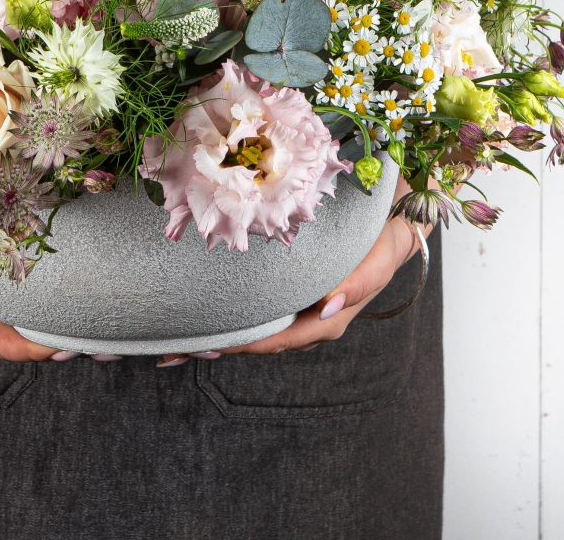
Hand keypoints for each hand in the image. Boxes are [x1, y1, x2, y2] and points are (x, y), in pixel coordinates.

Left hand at [158, 173, 428, 365]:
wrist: (391, 215)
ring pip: (254, 324)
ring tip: (175, 334)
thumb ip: (362, 282)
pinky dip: (228, 308)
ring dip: (218, 330)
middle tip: (172, 348)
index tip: (208, 346)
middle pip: (258, 339)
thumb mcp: (381, 256)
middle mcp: (307, 316)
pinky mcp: (288, 286)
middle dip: (220, 344)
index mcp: (326, 318)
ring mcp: (296, 303)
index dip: (243, 345)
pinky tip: (198, 305)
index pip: (278, 339)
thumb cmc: (384, 237)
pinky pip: (256, 303)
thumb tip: (329, 308)